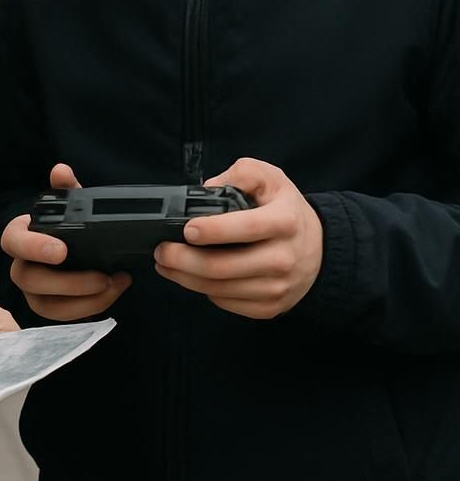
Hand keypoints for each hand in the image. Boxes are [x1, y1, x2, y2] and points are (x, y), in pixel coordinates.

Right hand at [1, 163, 129, 321]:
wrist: (83, 249)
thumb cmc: (71, 226)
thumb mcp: (73, 205)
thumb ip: (67, 189)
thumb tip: (61, 171)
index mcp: (22, 235)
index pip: (12, 241)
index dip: (33, 247)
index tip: (62, 250)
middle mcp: (21, 264)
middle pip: (27, 278)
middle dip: (67, 282)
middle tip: (102, 275)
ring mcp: (33, 290)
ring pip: (44, 305)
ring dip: (82, 299)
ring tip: (113, 284)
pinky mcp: (49, 307)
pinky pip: (61, 317)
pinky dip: (89, 307)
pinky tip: (114, 291)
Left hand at [154, 158, 322, 318]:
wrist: (320, 251)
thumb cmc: (287, 212)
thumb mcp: (272, 179)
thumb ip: (241, 173)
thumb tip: (207, 188)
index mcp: (285, 222)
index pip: (244, 228)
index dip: (211, 230)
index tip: (186, 229)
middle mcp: (283, 258)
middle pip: (221, 267)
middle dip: (181, 259)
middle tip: (161, 250)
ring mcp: (277, 287)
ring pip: (218, 289)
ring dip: (184, 278)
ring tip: (166, 264)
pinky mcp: (270, 307)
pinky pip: (226, 302)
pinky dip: (204, 290)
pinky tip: (193, 277)